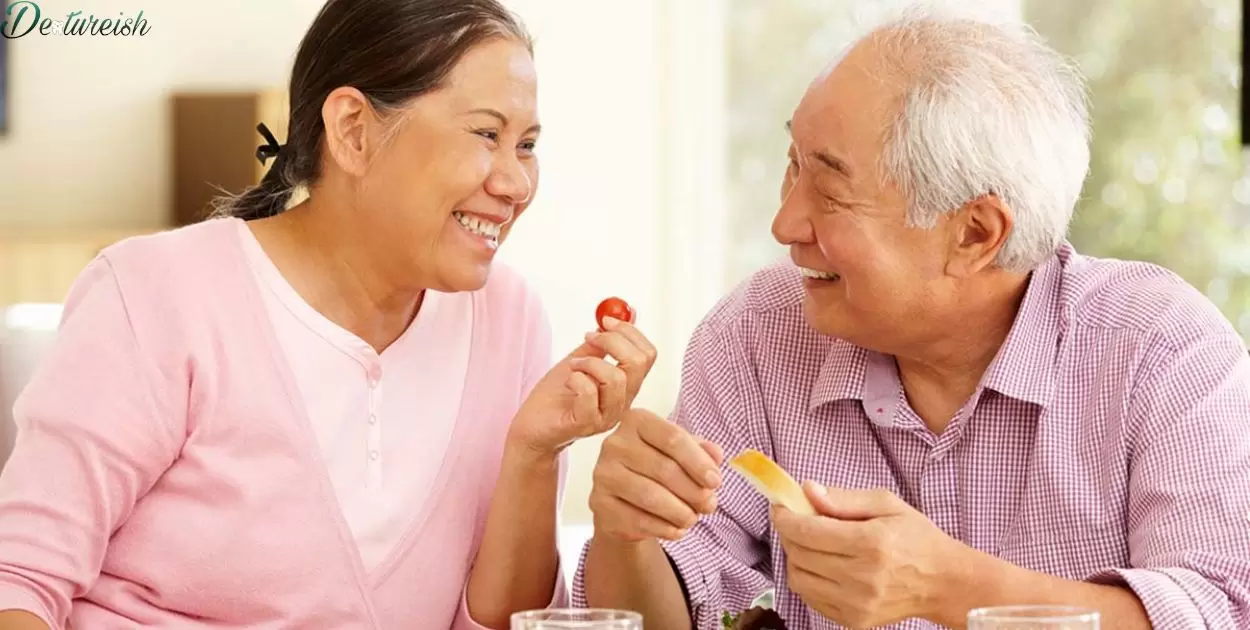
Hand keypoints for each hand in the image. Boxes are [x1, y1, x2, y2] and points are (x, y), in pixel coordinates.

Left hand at [508, 316, 657, 458]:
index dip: (629, 332)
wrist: (532, 427)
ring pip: (617, 379)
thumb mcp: (580, 361)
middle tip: (590, 337)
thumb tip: (616, 318)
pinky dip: (577, 378)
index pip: (647, 355)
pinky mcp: (586, 424)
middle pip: (638, 363)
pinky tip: (568, 381)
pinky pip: (590, 393)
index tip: (606, 321)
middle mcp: (622, 402)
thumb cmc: (555, 397)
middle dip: (612, 341)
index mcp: (626, 386)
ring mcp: (606, 416)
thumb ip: (599, 344)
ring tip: (574, 366)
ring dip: (590, 362)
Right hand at [588, 408, 723, 541]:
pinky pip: (637, 519)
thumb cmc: (657, 468)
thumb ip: (701, 451)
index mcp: (636, 421)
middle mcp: (614, 444)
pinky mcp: (599, 503)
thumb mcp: (682, 453)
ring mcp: (603, 474)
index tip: (716, 482)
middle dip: (694, 491)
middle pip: (664, 469)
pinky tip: (676, 529)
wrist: (624, 499)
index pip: (673, 437)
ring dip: (680, 512)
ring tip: (693, 519)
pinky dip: (664, 528)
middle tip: (710, 505)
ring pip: (651, 496)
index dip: (698, 462)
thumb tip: (717, 454)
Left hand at [772, 483, 966, 628]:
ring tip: (809, 544)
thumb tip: (807, 491)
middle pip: (800, 554)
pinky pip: (811, 598)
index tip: (780, 507)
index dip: (786, 517)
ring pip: (799, 579)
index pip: (809, 531)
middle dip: (789, 533)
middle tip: (795, 520)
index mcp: (871, 543)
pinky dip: (807, 579)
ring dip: (795, 557)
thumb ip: (843, 498)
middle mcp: (862, 577)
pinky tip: (821, 565)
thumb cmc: (916, 538)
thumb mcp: (886, 504)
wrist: (943, 582)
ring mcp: (857, 604)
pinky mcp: (854, 620)